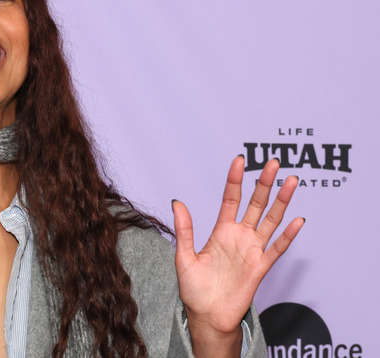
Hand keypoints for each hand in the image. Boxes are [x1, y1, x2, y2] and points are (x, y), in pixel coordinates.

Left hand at [172, 156, 304, 356]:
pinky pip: (277, 248)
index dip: (235, 180)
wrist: (207, 316)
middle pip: (256, 204)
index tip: (240, 160)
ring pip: (271, 220)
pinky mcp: (261, 267)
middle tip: (273, 162)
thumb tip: (177, 202)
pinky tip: (297, 220)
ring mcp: (252, 250)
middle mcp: (239, 237)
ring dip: (282, 201)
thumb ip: (184, 230)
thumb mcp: (183, 256)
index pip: (231, 199)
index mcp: (220, 231)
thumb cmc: (194, 289)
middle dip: (264, 183)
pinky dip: (288, 235)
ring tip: (291, 181)